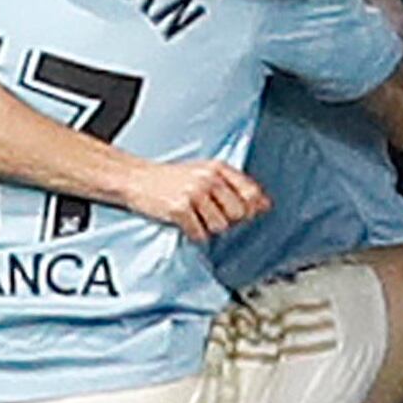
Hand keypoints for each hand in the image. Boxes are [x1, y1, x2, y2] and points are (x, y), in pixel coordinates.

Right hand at [118, 158, 268, 241]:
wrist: (136, 178)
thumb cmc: (172, 178)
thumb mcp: (205, 173)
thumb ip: (234, 186)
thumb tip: (266, 205)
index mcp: (218, 168)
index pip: (251, 193)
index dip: (250, 209)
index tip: (241, 215)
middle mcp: (208, 178)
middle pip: (238, 214)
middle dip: (226, 220)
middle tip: (208, 214)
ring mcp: (194, 193)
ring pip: (220, 227)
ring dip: (207, 228)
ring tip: (194, 216)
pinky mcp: (179, 208)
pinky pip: (199, 234)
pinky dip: (193, 234)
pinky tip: (184, 223)